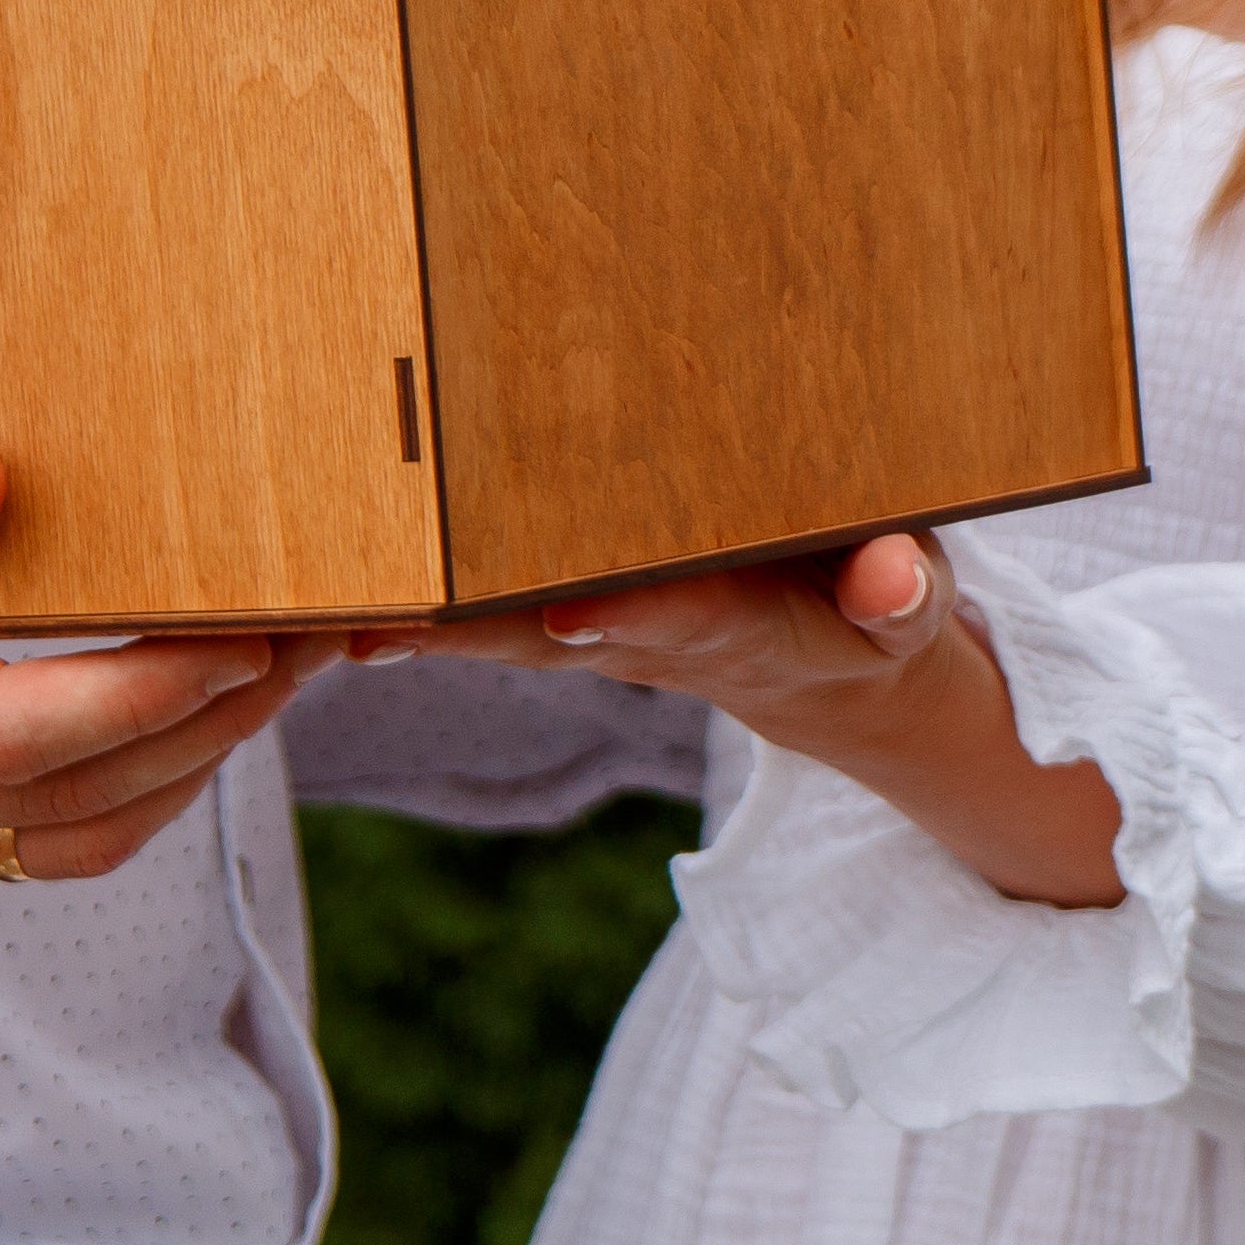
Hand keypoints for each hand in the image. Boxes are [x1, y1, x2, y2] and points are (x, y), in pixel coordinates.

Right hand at [0, 368, 325, 880]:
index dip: (133, 692)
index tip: (238, 628)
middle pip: (55, 796)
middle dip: (199, 723)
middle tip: (310, 634)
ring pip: (64, 841)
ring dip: (188, 767)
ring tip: (282, 668)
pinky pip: (38, 846)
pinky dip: (136, 792)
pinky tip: (196, 711)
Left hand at [354, 532, 1121, 907]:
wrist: (841, 666)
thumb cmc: (877, 608)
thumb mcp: (913, 612)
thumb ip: (901, 592)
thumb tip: (894, 578)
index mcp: (741, 625)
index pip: (680, 618)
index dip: (629, 618)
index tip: (569, 618)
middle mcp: (650, 632)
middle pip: (548, 634)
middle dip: (468, 631)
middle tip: (383, 622)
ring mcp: (603, 627)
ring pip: (500, 626)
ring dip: (421, 623)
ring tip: (332, 610)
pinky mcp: (574, 610)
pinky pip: (488, 610)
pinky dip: (421, 607)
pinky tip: (342, 599)